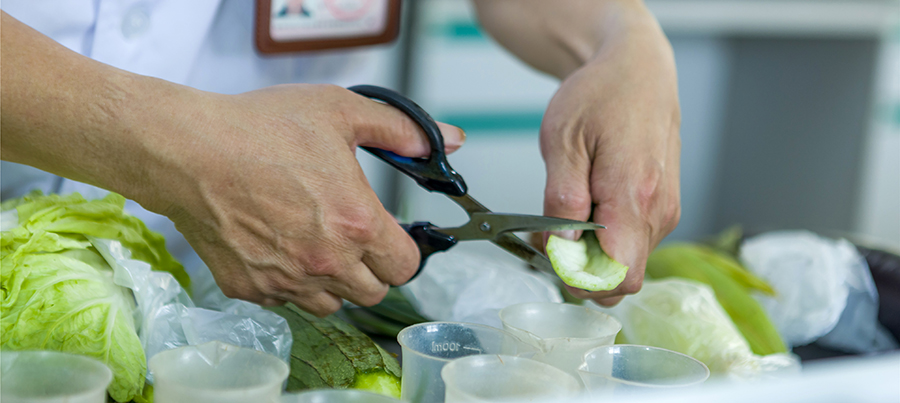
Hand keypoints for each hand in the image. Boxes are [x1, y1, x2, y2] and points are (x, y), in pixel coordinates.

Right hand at [0, 12, 463, 316]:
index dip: (403, 250)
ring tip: (316, 244)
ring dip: (333, 282)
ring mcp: (286, 281)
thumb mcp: (340, 111)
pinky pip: (285, 301)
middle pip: (374, 292)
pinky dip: (289, 283)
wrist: (188, 150)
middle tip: (353, 238)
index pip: (406, 266)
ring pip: (331, 304)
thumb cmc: (259, 129)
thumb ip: (398, 130)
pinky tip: (278, 247)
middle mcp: (326, 262)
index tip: (392, 236)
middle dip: (372, 268)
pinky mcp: (250, 288)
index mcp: (357, 224)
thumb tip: (445, 142)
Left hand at [540, 18, 680, 305]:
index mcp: (635, 196)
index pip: (617, 276)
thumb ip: (562, 202)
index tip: (553, 255)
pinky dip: (606, 237)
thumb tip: (560, 249)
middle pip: (622, 278)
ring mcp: (665, 211)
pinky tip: (590, 203)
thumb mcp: (563, 142)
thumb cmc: (600, 96)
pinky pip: (633, 243)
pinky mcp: (664, 208)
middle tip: (554, 233)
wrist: (637, 70)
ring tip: (573, 206)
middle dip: (583, 270)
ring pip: (626, 262)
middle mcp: (659, 211)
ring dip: (593, 252)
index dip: (580, 280)